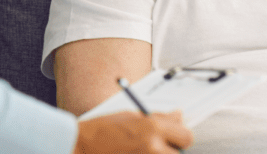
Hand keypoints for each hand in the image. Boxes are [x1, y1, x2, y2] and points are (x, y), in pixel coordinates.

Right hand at [74, 110, 192, 153]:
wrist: (80, 148)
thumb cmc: (102, 131)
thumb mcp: (132, 116)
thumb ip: (159, 118)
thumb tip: (179, 116)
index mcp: (152, 128)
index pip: (186, 136)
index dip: (180, 136)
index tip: (174, 137)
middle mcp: (153, 148)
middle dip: (171, 150)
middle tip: (157, 146)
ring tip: (142, 151)